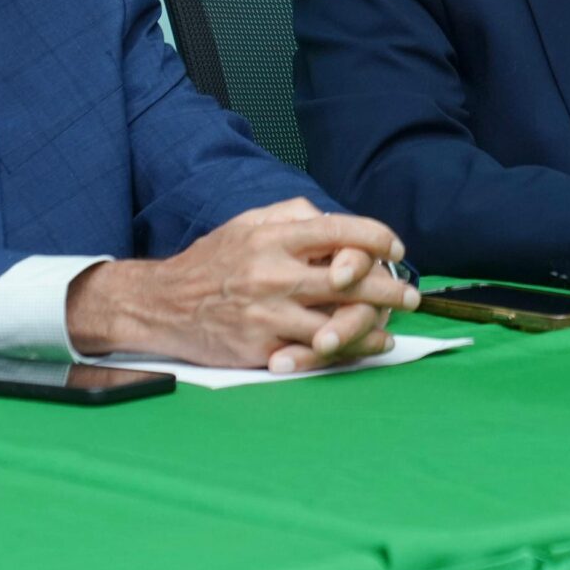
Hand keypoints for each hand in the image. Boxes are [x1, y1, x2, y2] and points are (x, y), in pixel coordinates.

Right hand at [66, 197, 419, 371]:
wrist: (159, 305)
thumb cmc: (212, 262)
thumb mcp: (247, 223)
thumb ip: (293, 216)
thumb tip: (335, 219)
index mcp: (274, 238)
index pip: (340, 231)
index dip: (377, 239)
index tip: (395, 248)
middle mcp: (274, 275)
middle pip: (349, 282)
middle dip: (388, 288)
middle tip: (410, 295)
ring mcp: (268, 316)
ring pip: (338, 323)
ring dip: (374, 323)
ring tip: (393, 322)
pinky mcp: (261, 350)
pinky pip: (315, 354)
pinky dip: (347, 351)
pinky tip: (368, 345)